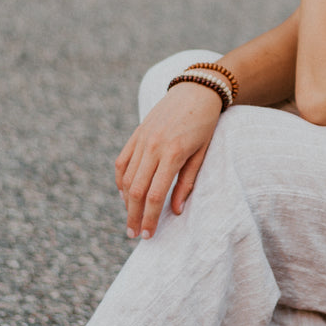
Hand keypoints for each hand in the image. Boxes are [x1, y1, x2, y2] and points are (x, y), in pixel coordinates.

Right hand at [114, 82, 222, 238]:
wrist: (196, 90)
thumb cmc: (205, 124)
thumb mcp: (202, 153)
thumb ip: (188, 182)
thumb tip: (176, 211)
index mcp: (172, 153)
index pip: (155, 195)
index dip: (150, 217)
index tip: (148, 234)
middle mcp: (152, 147)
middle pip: (137, 191)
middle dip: (134, 216)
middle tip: (135, 235)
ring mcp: (141, 140)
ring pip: (126, 179)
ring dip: (126, 202)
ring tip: (131, 219)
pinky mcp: (136, 134)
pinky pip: (122, 162)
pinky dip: (121, 181)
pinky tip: (125, 195)